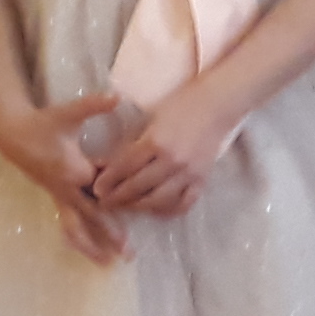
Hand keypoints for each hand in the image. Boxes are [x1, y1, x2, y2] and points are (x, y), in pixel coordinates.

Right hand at [0, 89, 126, 264]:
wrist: (13, 134)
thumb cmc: (43, 123)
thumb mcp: (67, 113)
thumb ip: (92, 106)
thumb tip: (115, 96)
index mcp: (72, 169)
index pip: (100, 187)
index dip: (118, 196)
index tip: (137, 207)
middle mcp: (66, 187)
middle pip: (90, 216)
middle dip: (109, 233)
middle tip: (128, 252)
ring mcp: (60, 195)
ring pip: (76, 226)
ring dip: (92, 244)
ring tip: (108, 263)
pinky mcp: (58, 197)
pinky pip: (69, 223)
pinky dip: (80, 239)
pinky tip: (93, 253)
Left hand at [89, 83, 232, 219]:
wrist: (218, 105)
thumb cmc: (181, 105)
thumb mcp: (151, 120)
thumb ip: (134, 144)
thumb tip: (110, 165)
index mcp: (155, 142)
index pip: (124, 167)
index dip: (108, 181)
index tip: (96, 189)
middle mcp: (171, 161)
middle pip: (138, 186)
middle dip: (117, 197)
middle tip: (105, 202)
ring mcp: (189, 172)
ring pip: (158, 199)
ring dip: (139, 206)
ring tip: (128, 206)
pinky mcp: (202, 179)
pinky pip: (184, 202)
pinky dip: (170, 210)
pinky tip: (158, 210)